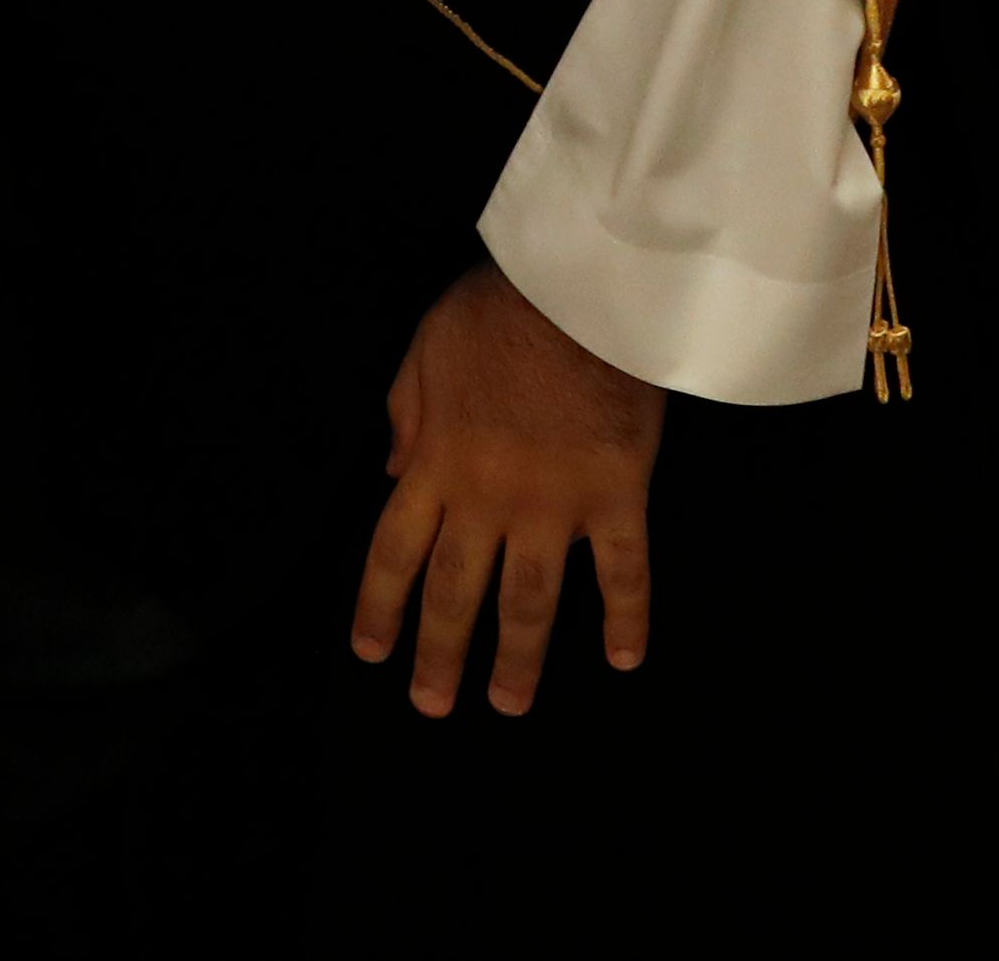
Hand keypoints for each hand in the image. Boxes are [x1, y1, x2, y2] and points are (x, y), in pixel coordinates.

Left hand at [349, 262, 659, 717]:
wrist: (580, 292)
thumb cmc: (499, 311)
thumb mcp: (425, 351)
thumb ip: (406, 416)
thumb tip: (390, 475)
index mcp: (436, 464)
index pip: (394, 553)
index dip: (381, 607)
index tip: (373, 652)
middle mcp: (487, 500)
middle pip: (455, 593)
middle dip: (439, 655)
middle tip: (430, 706)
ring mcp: (554, 506)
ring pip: (530, 602)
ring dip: (518, 659)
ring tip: (509, 705)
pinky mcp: (616, 498)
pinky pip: (624, 572)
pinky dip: (626, 619)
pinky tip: (625, 659)